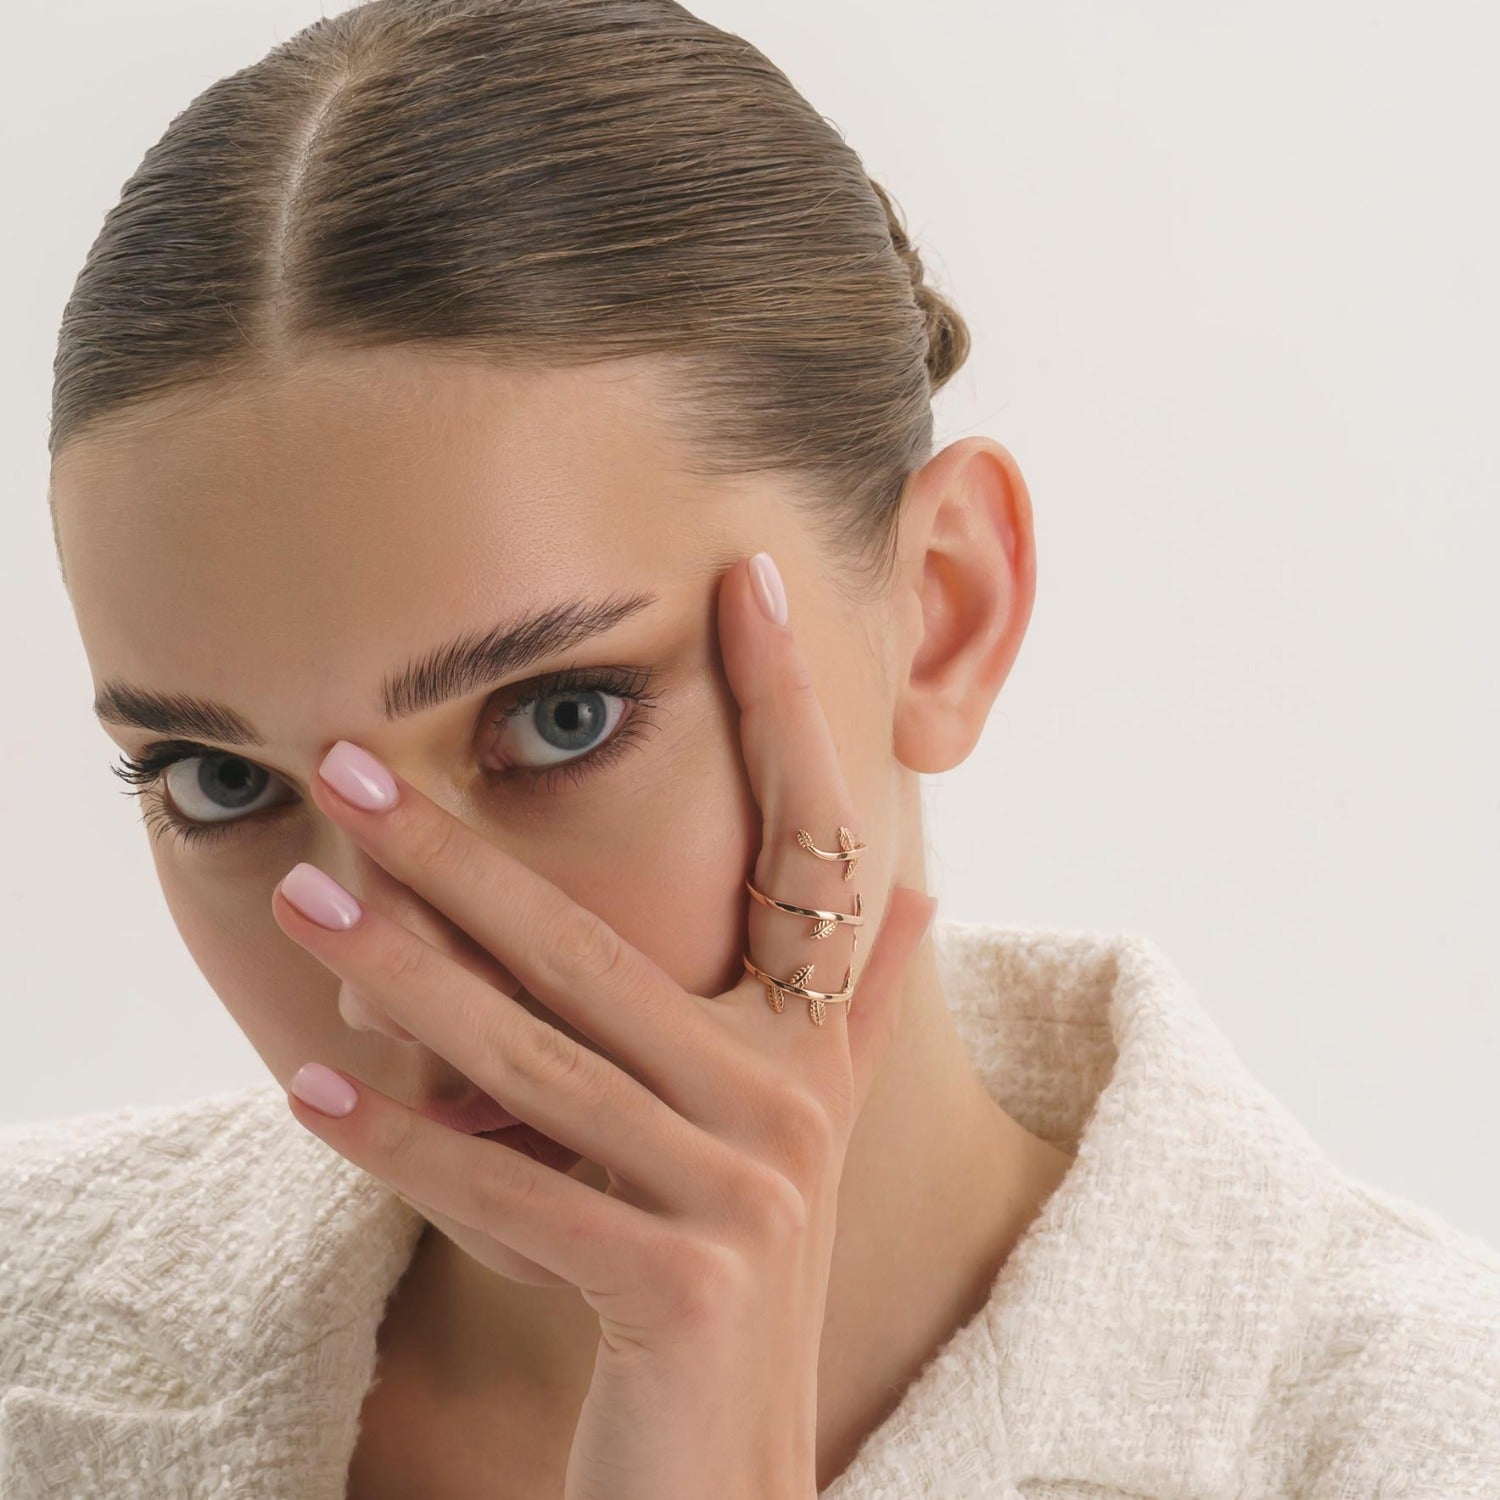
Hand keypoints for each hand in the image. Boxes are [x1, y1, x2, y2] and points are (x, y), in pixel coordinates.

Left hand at [270, 551, 937, 1499]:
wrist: (732, 1457)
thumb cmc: (748, 1258)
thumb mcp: (812, 1116)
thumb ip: (861, 1006)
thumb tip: (922, 893)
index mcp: (812, 1038)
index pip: (810, 838)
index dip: (787, 708)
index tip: (742, 585)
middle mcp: (787, 1098)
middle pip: (602, 944)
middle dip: (463, 850)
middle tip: (347, 759)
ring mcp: (737, 1192)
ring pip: (537, 1057)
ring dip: (403, 976)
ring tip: (303, 898)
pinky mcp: (672, 1286)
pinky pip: (511, 1193)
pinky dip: (406, 1143)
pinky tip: (312, 1091)